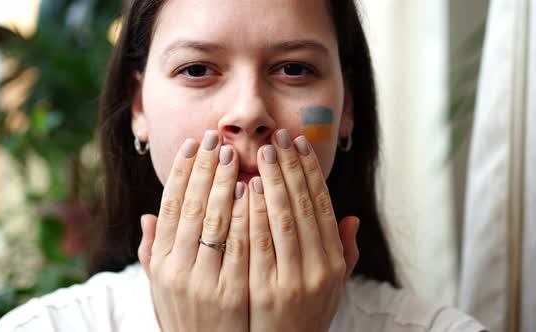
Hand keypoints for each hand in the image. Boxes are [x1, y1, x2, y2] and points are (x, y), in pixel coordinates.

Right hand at [138, 131, 249, 331]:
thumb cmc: (186, 316)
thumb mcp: (161, 286)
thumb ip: (153, 252)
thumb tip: (147, 216)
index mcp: (162, 262)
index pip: (169, 207)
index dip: (180, 173)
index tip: (190, 145)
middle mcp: (178, 270)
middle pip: (191, 208)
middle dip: (204, 169)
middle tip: (214, 138)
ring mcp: (205, 282)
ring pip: (215, 222)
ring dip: (224, 184)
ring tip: (232, 154)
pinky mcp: (233, 293)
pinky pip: (241, 246)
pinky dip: (245, 215)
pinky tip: (252, 189)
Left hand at [247, 129, 358, 331]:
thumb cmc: (306, 314)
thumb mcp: (334, 286)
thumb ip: (342, 252)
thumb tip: (351, 218)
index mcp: (333, 262)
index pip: (322, 206)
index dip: (310, 173)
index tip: (298, 144)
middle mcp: (319, 268)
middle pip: (303, 206)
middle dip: (290, 168)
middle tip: (277, 137)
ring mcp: (293, 280)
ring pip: (284, 220)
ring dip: (273, 182)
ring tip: (263, 153)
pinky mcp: (267, 291)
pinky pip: (259, 244)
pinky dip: (254, 213)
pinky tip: (246, 188)